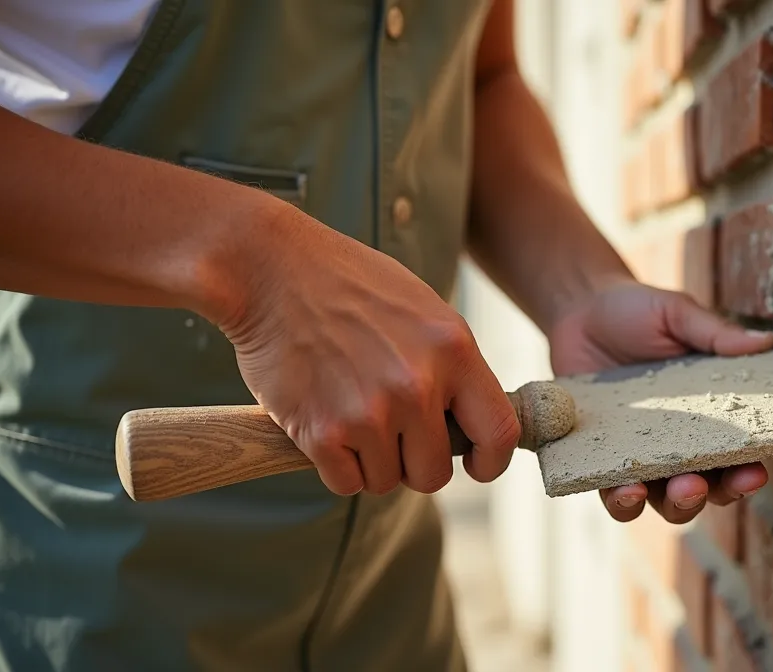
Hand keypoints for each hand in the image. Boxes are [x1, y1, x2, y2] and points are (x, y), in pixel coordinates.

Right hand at [211, 204, 520, 495]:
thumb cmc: (350, 285)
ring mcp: (370, 411)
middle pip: (434, 473)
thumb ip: (453, 366)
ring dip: (369, 461)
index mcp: (454, 350)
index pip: (499, 433)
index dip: (489, 462)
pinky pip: (345, 483)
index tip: (474, 464)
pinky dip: (334, 465)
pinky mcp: (322, 431)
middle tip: (388, 432)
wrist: (272, 269)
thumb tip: (473, 422)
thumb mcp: (425, 311)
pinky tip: (323, 424)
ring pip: (386, 481)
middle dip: (413, 462)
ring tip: (349, 412)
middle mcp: (418, 385)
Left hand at [547, 280, 772, 523]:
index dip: (747, 472)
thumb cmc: (639, 311)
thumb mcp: (679, 315)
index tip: (753, 472)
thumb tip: (766, 342)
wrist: (583, 309)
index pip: (736, 456)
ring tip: (661, 490)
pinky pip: (610, 490)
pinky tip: (623, 487)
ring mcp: (640, 456)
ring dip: (670, 505)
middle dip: (707, 496)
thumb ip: (716, 334)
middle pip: (705, 491)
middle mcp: (680, 446)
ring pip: (661, 502)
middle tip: (698, 485)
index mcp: (711, 417)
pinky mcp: (601, 458)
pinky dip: (619, 499)